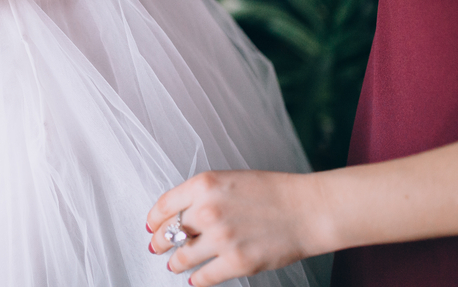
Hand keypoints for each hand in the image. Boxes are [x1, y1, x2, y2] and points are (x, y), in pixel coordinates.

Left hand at [145, 171, 331, 285]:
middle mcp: (207, 210)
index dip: (154, 219)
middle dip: (159, 242)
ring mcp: (221, 238)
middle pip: (168, 232)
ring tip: (173, 264)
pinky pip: (204, 277)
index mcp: (204, 185)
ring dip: (174, 263)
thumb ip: (201, 195)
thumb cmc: (272, 192)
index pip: (164, 205)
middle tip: (156, 246)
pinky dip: (196, 280)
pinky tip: (194, 279)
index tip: (151, 225)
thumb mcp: (228, 180)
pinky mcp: (237, 262)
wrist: (307, 209)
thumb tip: (178, 214)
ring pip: (182, 257)